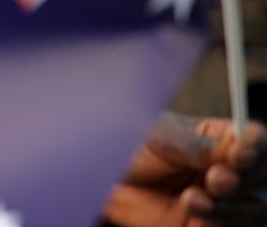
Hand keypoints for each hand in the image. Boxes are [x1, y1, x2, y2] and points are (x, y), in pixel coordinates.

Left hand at [103, 112, 266, 225]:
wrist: (103, 178)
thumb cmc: (130, 147)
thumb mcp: (159, 137)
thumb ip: (196, 145)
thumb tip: (232, 149)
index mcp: (221, 138)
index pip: (256, 141)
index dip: (256, 149)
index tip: (239, 155)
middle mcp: (229, 170)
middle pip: (262, 177)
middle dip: (244, 180)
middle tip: (216, 177)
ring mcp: (223, 200)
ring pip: (254, 210)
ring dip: (229, 207)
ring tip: (191, 198)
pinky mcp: (208, 225)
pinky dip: (216, 223)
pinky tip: (191, 210)